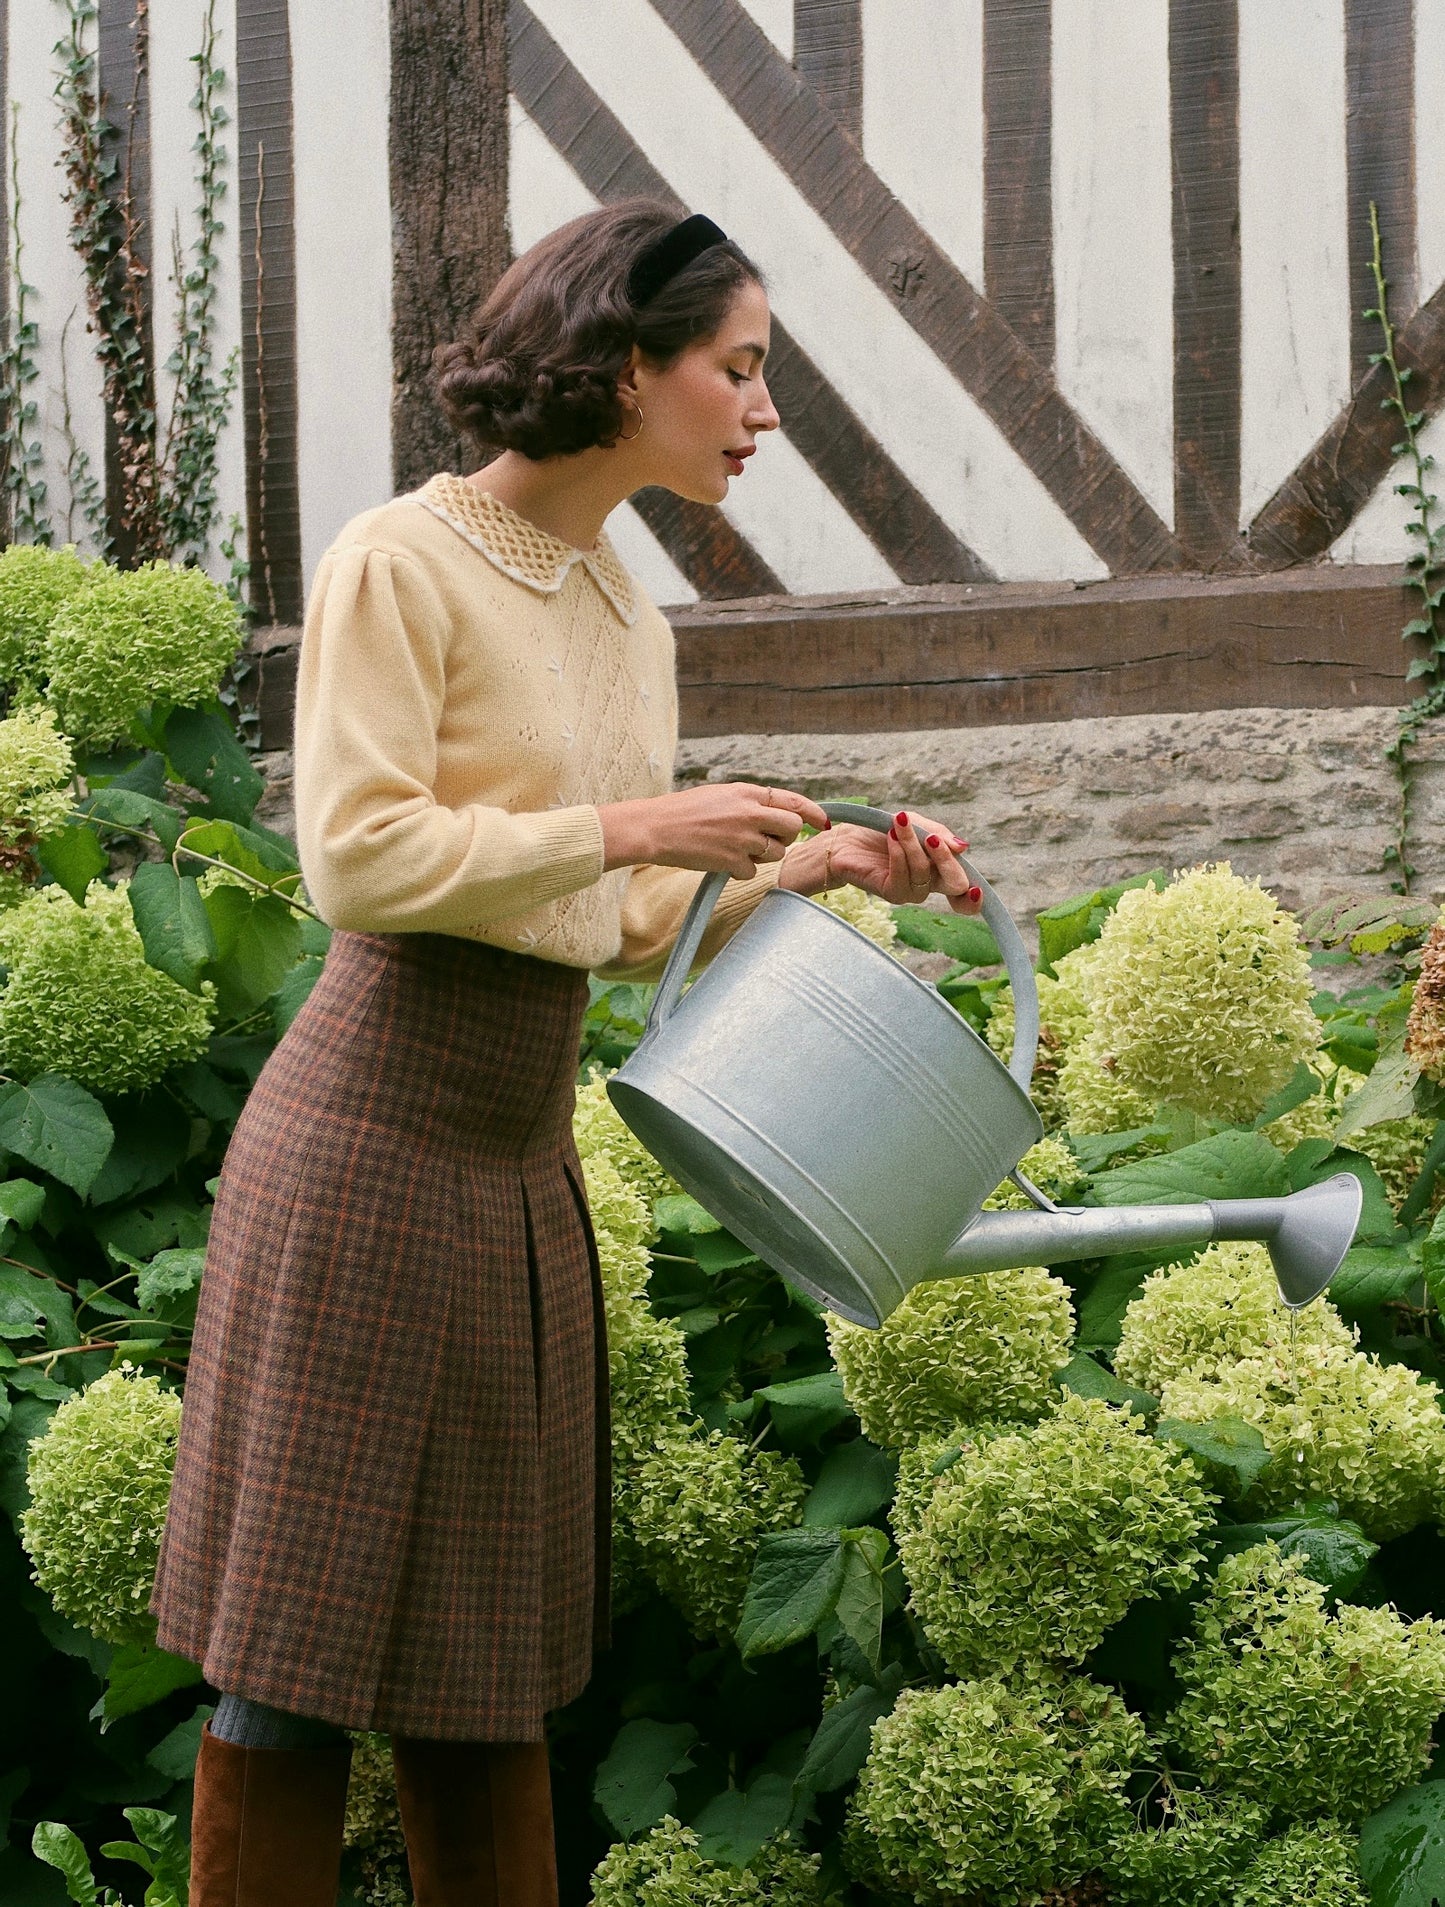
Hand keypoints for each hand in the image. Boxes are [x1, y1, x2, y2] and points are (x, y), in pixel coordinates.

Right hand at [598, 782, 830, 880]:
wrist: (656, 827)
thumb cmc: (685, 811)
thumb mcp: (722, 795)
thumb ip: (751, 803)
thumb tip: (777, 814)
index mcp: (748, 792)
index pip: (794, 801)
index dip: (814, 813)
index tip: (824, 822)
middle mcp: (750, 813)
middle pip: (793, 829)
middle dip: (787, 837)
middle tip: (769, 839)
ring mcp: (742, 838)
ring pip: (776, 853)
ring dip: (763, 856)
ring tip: (737, 848)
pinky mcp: (731, 861)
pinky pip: (752, 872)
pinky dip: (740, 870)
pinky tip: (722, 860)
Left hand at [780, 810, 982, 914]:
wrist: (845, 837)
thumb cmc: (882, 830)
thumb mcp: (917, 824)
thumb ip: (940, 834)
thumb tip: (963, 848)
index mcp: (940, 870)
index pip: (965, 895)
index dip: (975, 899)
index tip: (976, 890)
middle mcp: (928, 885)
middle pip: (956, 886)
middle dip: (946, 859)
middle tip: (931, 837)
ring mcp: (909, 891)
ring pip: (926, 874)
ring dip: (914, 845)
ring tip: (898, 823)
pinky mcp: (890, 892)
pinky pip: (903, 877)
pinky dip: (899, 853)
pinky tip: (891, 837)